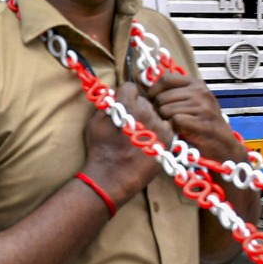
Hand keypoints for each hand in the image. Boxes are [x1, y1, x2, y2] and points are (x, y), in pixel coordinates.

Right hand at [82, 82, 170, 204]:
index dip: (125, 96)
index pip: (130, 87)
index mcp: (125, 105)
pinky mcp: (167, 137)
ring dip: (149, 121)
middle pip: (144, 101)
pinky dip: (158, 132)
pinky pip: (165, 126)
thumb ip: (106, 106)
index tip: (123, 105)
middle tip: (130, 125)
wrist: (113, 176)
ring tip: (138, 136)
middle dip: (137, 109)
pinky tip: (147, 142)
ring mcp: (158, 124)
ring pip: (156, 114)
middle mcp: (144, 111)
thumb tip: (115, 96)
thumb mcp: (94, 123)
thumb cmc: (101, 150)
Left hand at [147, 70, 242, 162]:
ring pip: (165, 109)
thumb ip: (169, 92)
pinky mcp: (202, 122)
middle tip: (169, 119)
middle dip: (159, 110)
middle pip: (162, 97)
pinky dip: (174, 128)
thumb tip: (139, 80)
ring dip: (166, 121)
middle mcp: (201, 92)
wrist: (223, 144)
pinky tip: (182, 131)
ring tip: (177, 126)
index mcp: (196, 84)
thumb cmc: (201, 123)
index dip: (153, 90)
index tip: (152, 100)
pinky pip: (175, 121)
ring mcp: (203, 107)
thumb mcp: (188, 102)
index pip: (165, 79)